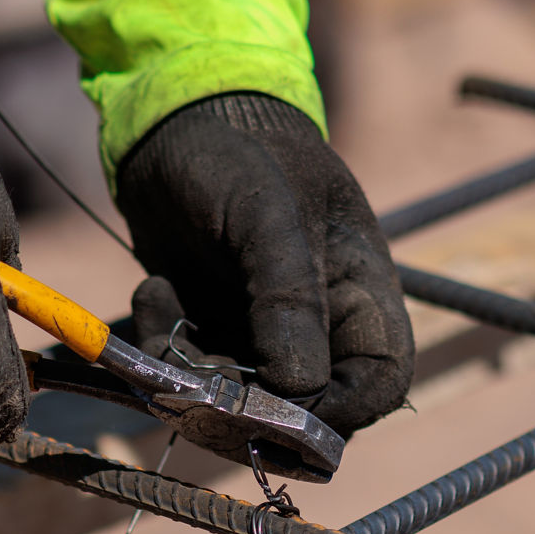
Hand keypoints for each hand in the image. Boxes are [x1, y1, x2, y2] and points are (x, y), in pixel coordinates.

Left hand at [116, 93, 413, 436]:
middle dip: (246, 402)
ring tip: (162, 301)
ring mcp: (262, 333)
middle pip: (306, 408)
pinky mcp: (213, 331)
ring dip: (192, 373)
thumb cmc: (240, 153)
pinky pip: (191, 377)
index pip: (379, 381)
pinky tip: (155, 292)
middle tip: (199, 367)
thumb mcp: (269, 216)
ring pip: (239, 402)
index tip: (284, 409)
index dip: (342, 411)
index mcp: (359, 293)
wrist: (172, 122)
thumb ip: (289, 299)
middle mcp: (318, 324)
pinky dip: (164, 349)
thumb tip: (300, 388)